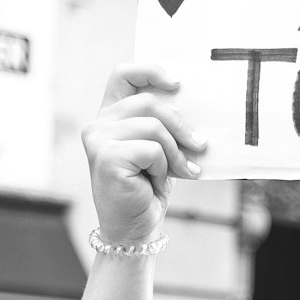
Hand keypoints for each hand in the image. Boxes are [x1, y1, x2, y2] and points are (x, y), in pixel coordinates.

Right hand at [81, 64, 207, 245]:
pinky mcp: (106, 157)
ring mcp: (98, 139)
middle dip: (181, 126)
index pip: (124, 75)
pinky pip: (151, 149)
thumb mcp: (160, 152)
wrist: (134, 228)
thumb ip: (165, 127)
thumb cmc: (147, 189)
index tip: (177, 83)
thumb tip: (197, 112)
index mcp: (109, 116)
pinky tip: (158, 182)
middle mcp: (98, 124)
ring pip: (154, 127)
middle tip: (201, 145)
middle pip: (149, 103)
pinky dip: (164, 167)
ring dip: (175, 152)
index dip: (150, 71)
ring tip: (181, 171)